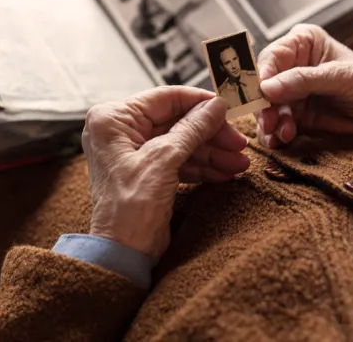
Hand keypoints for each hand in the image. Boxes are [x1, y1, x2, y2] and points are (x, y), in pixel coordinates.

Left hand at [82, 87, 248, 262]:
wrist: (122, 255)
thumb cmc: (129, 209)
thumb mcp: (164, 160)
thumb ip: (192, 129)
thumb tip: (216, 106)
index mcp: (113, 119)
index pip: (165, 98)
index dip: (200, 102)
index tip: (228, 107)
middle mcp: (120, 131)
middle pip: (177, 121)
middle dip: (210, 134)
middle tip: (238, 143)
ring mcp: (133, 152)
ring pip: (181, 142)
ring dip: (211, 153)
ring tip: (238, 163)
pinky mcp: (146, 172)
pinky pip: (178, 160)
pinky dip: (201, 166)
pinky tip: (224, 173)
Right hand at [255, 24, 352, 147]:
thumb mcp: (342, 77)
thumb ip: (304, 80)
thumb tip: (267, 87)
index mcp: (303, 43)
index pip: (271, 57)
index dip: (261, 76)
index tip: (261, 94)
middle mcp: (292, 66)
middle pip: (262, 84)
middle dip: (263, 105)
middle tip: (269, 121)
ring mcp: (292, 93)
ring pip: (266, 107)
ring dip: (269, 122)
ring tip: (283, 133)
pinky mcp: (295, 116)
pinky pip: (275, 126)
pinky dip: (275, 134)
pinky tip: (283, 139)